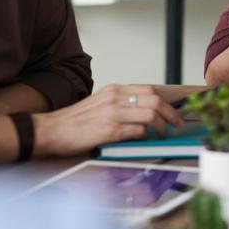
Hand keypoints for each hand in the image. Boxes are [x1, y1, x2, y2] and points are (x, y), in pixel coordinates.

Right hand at [32, 84, 182, 156]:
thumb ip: (121, 104)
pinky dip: (145, 135)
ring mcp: (113, 113)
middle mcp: (115, 98)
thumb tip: (145, 113)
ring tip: (164, 133)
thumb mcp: (100, 102)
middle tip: (177, 124)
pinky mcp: (109, 130)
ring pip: (150, 115)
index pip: (150, 90)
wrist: (50, 130)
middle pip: (155, 101)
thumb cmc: (74, 121)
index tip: (174, 111)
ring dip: (162, 126)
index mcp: (114, 89)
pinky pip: (137, 131)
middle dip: (172, 114)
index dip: (166, 101)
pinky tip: (146, 139)